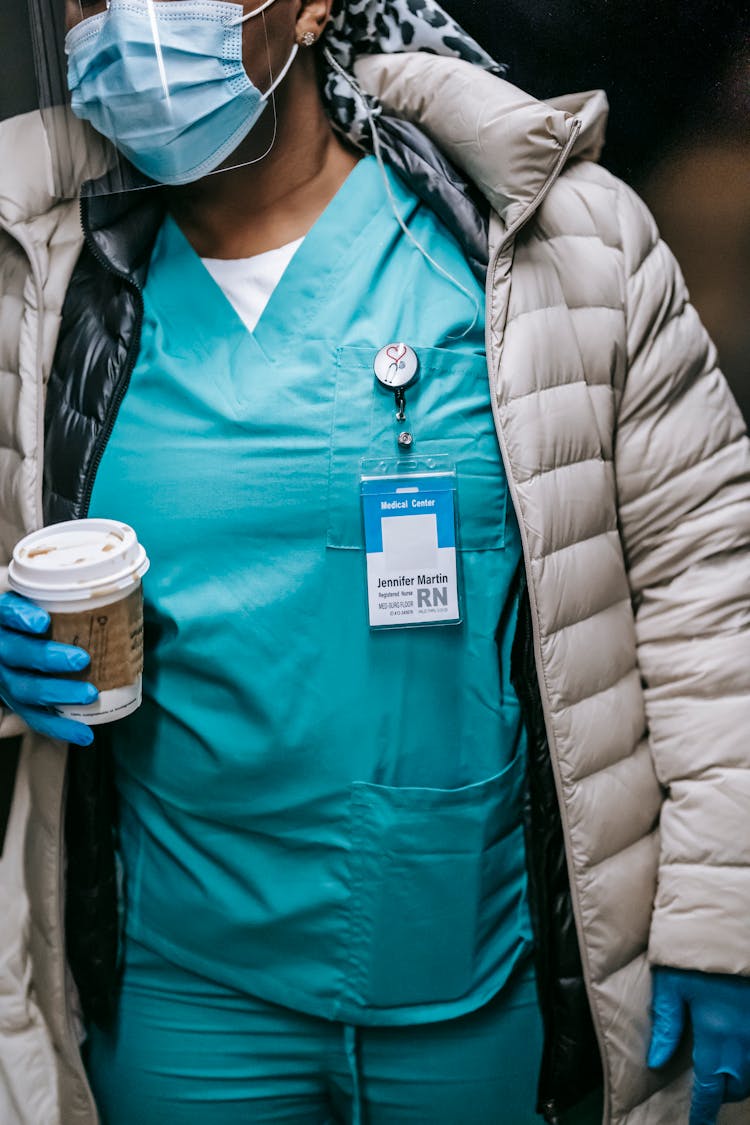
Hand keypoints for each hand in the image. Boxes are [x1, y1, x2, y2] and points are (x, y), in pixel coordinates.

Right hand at [0, 591, 96, 745]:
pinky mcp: (16, 703)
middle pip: (15, 653)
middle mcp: (1, 648)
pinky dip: (60, 727)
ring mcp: (6, 678)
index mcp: (5, 618)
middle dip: (47, 658)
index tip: (43, 620)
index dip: (21, 616)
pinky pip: (35, 718)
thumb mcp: (46, 600)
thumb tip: (127, 590)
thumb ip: (71, 598)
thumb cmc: (43, 615)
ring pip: (24, 689)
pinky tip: (85, 735)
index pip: (7, 612)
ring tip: (90, 694)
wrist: (17, 641)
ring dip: (57, 693)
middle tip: (81, 659)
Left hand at [648, 966, 749, 1124]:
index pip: (710, 1087)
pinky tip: (740, 1051)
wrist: (735, 924)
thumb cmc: (698, 951)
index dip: (705, 1110)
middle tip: (707, 1091)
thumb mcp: (671, 982)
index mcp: (715, 1032)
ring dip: (740, 1079)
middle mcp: (744, 1039)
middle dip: (723, 1093)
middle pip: (737, 1086)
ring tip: (723, 1073)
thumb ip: (666, 1023)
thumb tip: (656, 1061)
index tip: (699, 1123)